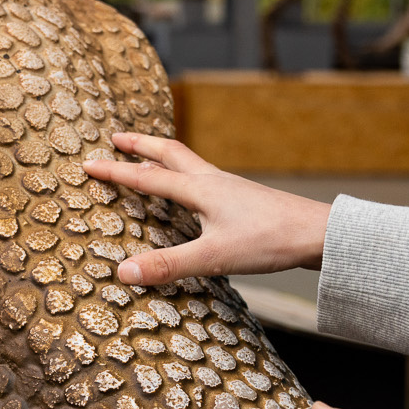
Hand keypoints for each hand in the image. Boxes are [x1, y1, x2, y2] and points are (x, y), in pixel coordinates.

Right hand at [80, 133, 330, 283]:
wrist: (319, 234)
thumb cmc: (270, 241)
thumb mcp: (214, 257)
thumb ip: (168, 265)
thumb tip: (123, 272)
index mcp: (201, 190)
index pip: (148, 177)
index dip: (116, 172)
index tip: (89, 164)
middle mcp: (214, 181)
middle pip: (170, 153)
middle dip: (140, 145)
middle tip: (116, 137)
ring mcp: (231, 188)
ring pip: (189, 162)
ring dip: (164, 156)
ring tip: (149, 156)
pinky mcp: (245, 198)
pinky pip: (206, 177)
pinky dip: (187, 173)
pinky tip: (195, 189)